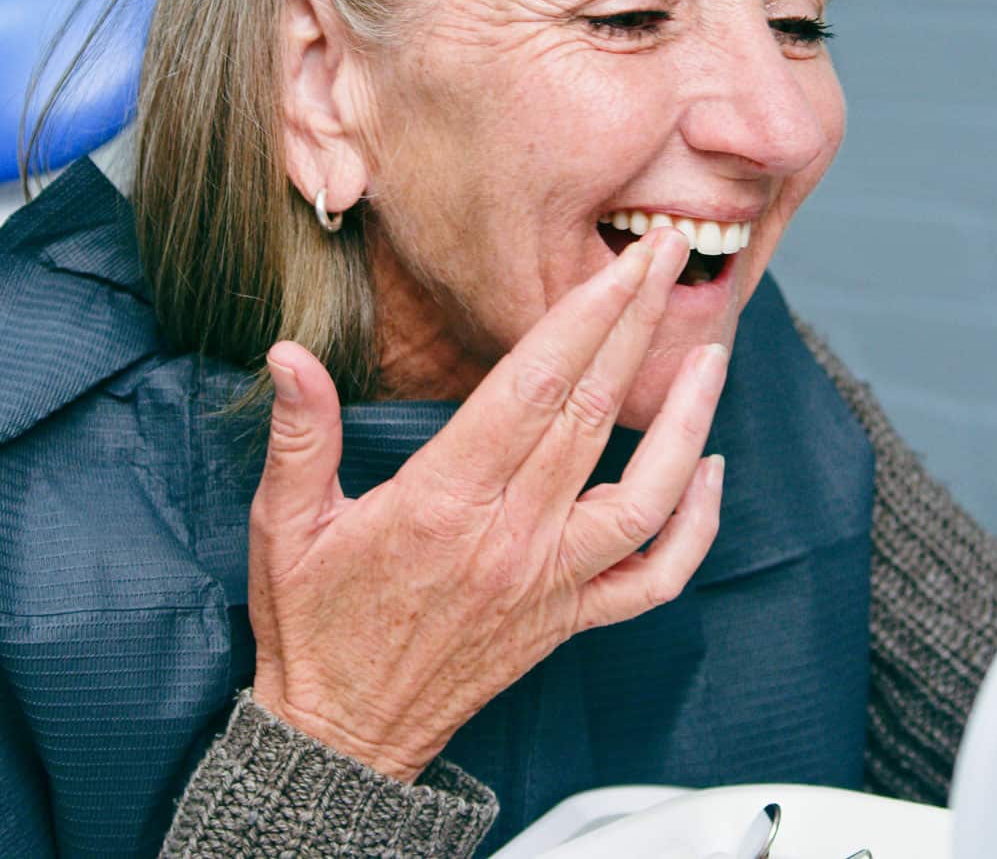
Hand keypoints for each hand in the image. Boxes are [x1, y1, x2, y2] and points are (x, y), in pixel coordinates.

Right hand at [246, 227, 725, 781]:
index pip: (531, 388)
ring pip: (645, 498)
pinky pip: (655, 579)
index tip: (620, 265)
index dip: (583, 318)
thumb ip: (300, 434)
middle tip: (669, 257)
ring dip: (687, 423)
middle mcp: (509, 539)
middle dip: (638, 327)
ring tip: (712, 358)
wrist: (343, 738)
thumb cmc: (312, 624)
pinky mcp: (570, 621)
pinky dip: (695, 528)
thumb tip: (287, 352)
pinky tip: (710, 470)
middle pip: (593, 416)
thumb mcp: (284, 524)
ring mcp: (550, 583)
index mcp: (442, 502)